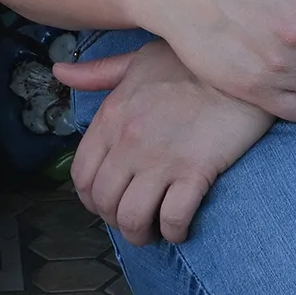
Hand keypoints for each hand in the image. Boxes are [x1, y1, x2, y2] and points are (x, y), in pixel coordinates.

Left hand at [57, 40, 272, 244]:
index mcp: (111, 116)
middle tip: (135, 218)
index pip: (81, 175)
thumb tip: (59, 72)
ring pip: (133, 218)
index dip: (91, 199)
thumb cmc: (188, 62)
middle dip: (115, 219)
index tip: (109, 201)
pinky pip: (173, 219)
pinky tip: (180, 226)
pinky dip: (174, 232)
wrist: (235, 66)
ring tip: (155, 229)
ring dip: (141, 233)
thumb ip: (96, 73)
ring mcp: (161, 158)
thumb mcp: (136, 61)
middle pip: (104, 202)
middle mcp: (129, 141)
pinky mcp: (195, 171)